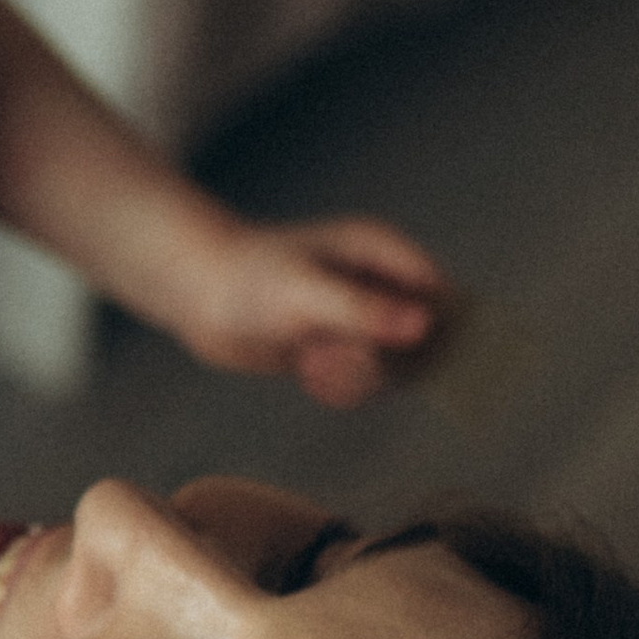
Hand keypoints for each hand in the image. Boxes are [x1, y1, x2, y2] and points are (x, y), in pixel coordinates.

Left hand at [174, 213, 448, 409]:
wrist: (199, 297)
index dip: (438, 327)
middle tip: (334, 354)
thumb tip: (424, 327)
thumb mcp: (307, 294)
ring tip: (311, 361)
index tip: (410, 356)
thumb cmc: (250, 280)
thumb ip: (365, 311)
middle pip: (422, 340)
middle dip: (380, 360)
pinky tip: (305, 373)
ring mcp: (363, 319)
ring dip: (354, 377)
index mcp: (381, 251)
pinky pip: (365, 384)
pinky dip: (338, 387)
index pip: (439, 291)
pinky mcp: (343, 349)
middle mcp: (380, 284)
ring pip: (394, 369)